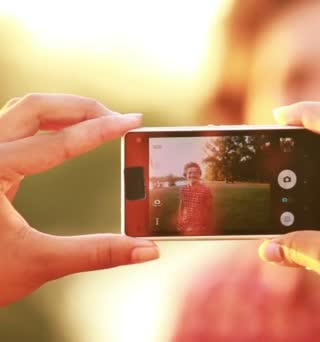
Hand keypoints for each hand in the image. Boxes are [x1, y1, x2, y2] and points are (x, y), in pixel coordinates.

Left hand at [0, 94, 158, 306]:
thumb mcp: (40, 263)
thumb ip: (98, 253)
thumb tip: (147, 250)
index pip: (58, 141)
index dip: (102, 130)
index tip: (133, 122)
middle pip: (36, 107)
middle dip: (83, 108)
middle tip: (120, 119)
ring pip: (23, 112)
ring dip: (65, 111)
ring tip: (101, 121)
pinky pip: (17, 127)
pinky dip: (50, 125)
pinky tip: (70, 135)